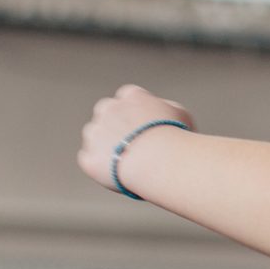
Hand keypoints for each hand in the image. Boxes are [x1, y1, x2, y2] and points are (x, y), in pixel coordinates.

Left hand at [78, 85, 193, 192]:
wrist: (159, 160)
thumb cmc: (175, 137)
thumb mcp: (180, 114)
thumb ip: (165, 108)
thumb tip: (162, 112)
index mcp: (131, 96)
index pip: (128, 98)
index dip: (136, 113)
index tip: (145, 126)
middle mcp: (108, 109)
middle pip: (106, 114)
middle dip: (115, 125)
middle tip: (132, 143)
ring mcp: (95, 133)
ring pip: (94, 137)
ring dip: (106, 146)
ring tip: (127, 161)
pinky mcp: (89, 157)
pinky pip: (90, 159)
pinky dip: (101, 166)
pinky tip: (117, 172)